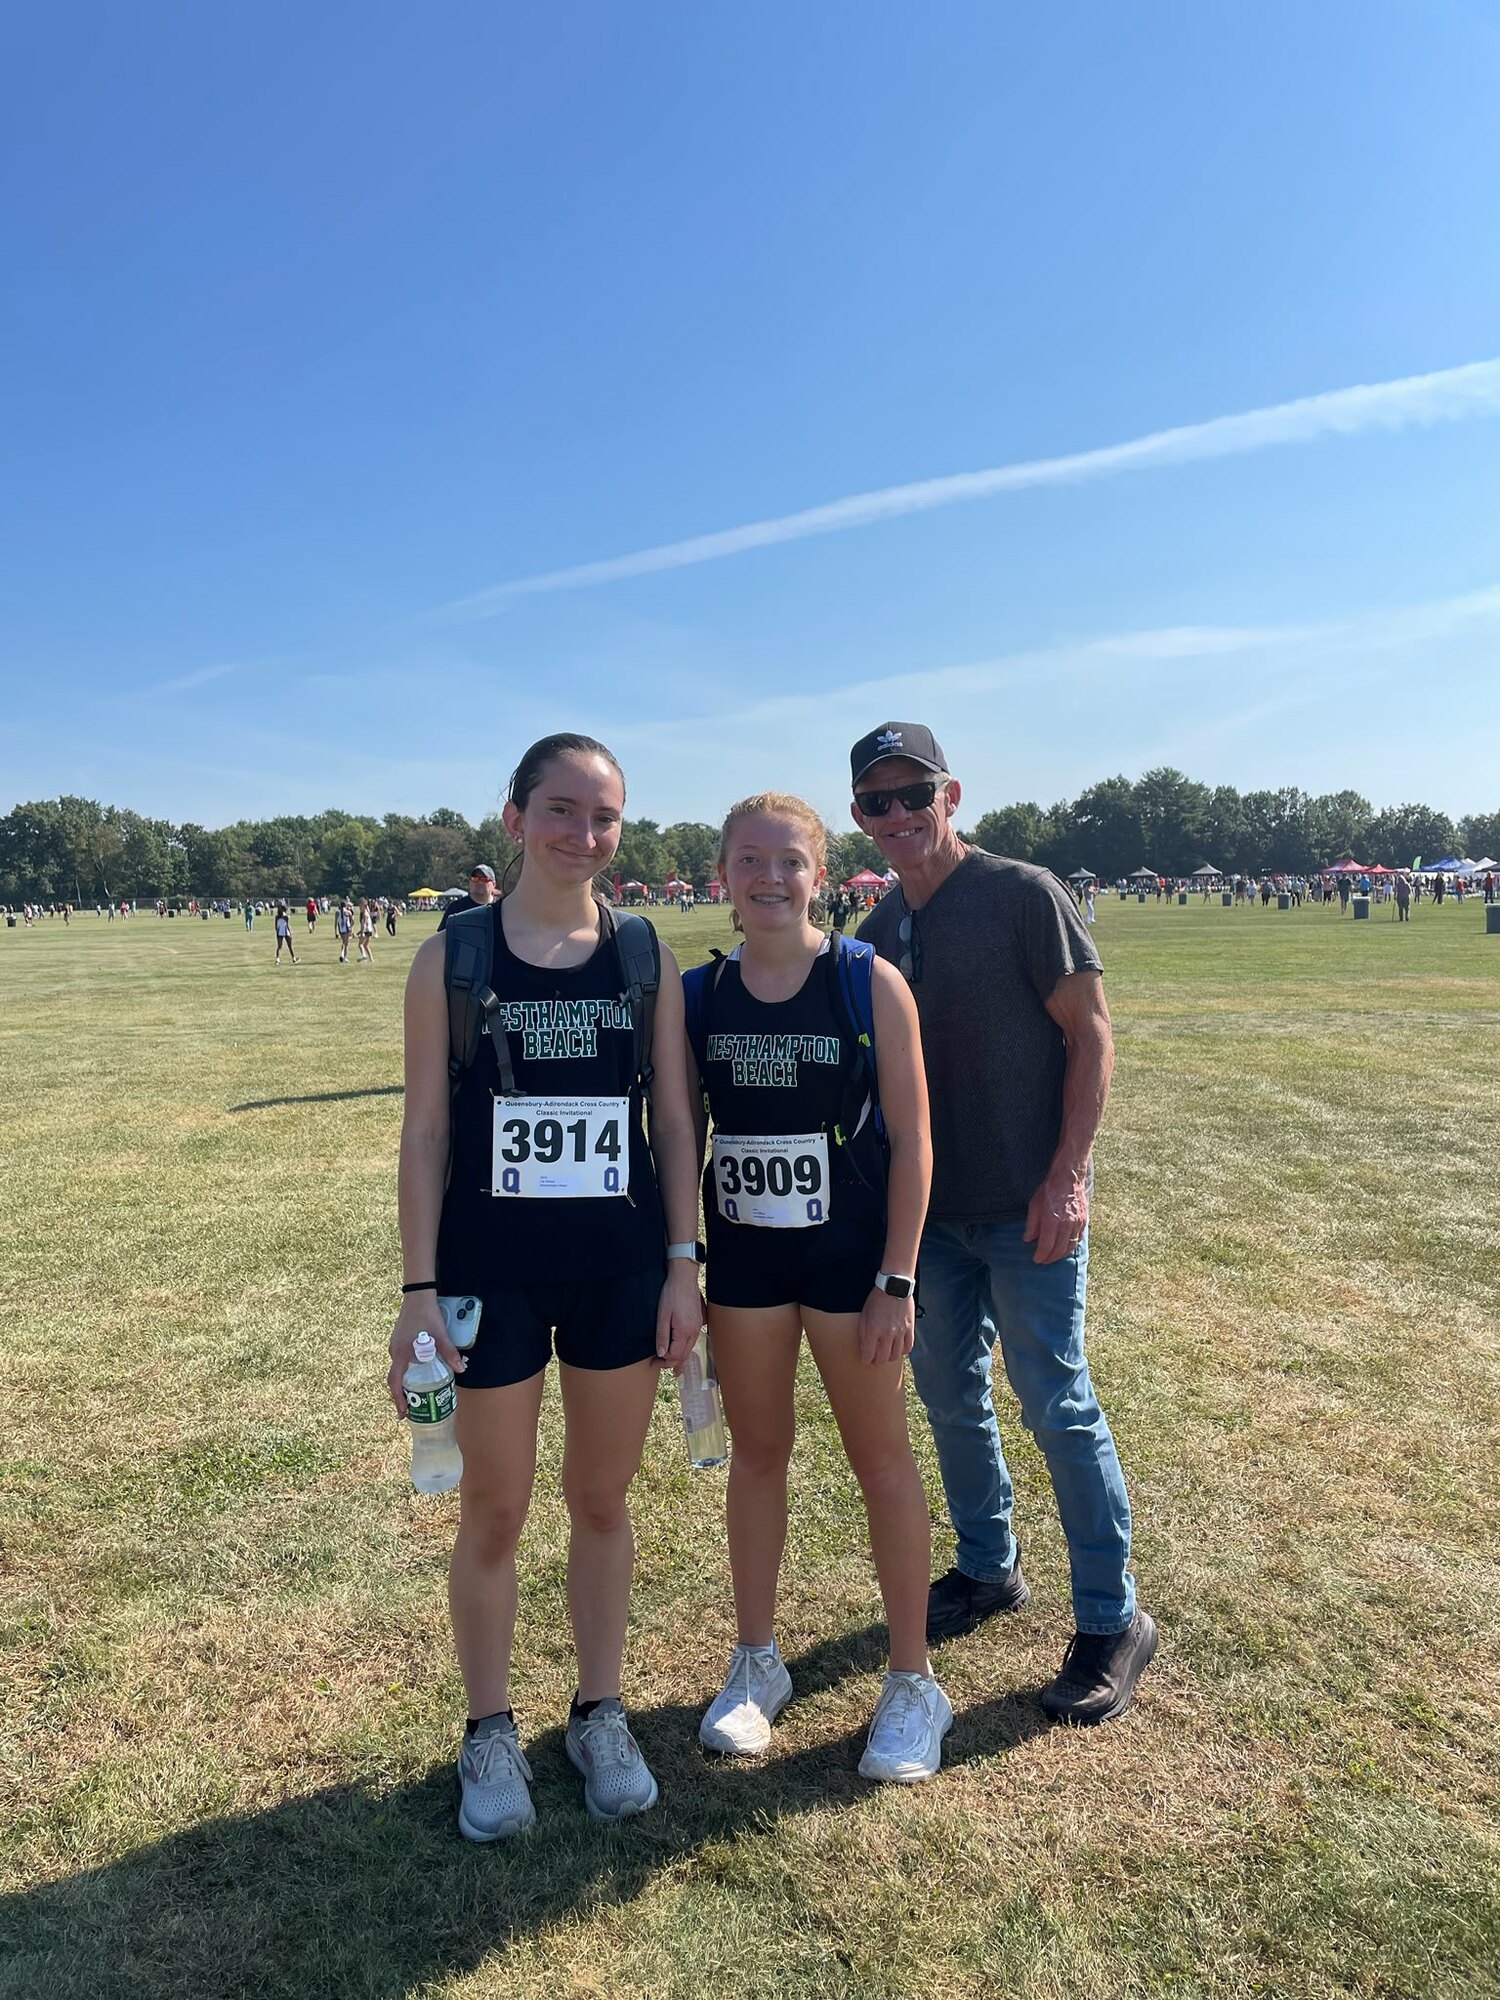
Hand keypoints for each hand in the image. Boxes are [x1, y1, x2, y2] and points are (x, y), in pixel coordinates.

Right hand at [386, 1294, 465, 1415]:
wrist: (418, 1295)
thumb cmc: (426, 1314)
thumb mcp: (440, 1335)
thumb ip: (450, 1353)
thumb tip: (461, 1370)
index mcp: (400, 1354)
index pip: (395, 1382)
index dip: (398, 1399)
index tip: (402, 1412)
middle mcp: (394, 1352)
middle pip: (395, 1378)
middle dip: (401, 1394)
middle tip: (411, 1407)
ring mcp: (395, 1345)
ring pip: (398, 1369)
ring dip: (404, 1382)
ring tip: (415, 1392)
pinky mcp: (399, 1340)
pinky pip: (400, 1360)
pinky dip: (406, 1370)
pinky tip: (418, 1370)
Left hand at [654, 1261, 704, 1374]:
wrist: (684, 1278)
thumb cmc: (671, 1294)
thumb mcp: (662, 1315)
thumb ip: (662, 1336)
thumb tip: (661, 1354)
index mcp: (684, 1331)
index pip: (675, 1355)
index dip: (663, 1362)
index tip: (653, 1362)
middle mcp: (694, 1332)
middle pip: (684, 1355)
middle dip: (670, 1363)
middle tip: (657, 1365)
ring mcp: (698, 1327)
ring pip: (689, 1349)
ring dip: (679, 1357)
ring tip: (670, 1366)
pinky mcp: (699, 1322)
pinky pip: (692, 1341)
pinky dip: (685, 1349)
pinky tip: (681, 1351)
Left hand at [857, 1286, 914, 1366]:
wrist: (894, 1287)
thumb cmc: (877, 1299)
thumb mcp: (864, 1314)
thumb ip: (863, 1332)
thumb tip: (864, 1347)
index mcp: (873, 1330)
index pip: (868, 1355)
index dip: (865, 1359)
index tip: (865, 1358)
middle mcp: (887, 1333)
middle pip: (882, 1358)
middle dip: (876, 1361)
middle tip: (874, 1359)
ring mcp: (900, 1332)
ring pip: (895, 1355)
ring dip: (889, 1357)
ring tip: (886, 1353)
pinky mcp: (910, 1329)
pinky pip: (908, 1347)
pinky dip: (902, 1351)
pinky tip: (897, 1348)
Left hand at [1023, 1167, 1088, 1264]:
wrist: (1069, 1176)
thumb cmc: (1049, 1189)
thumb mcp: (1034, 1205)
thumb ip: (1031, 1224)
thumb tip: (1027, 1239)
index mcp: (1052, 1221)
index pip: (1047, 1246)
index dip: (1041, 1255)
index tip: (1036, 1259)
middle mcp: (1066, 1225)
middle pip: (1059, 1250)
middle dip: (1050, 1258)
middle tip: (1043, 1261)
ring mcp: (1077, 1223)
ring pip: (1070, 1246)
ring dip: (1061, 1254)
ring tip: (1053, 1257)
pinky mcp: (1084, 1221)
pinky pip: (1078, 1239)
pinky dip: (1071, 1246)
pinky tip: (1065, 1247)